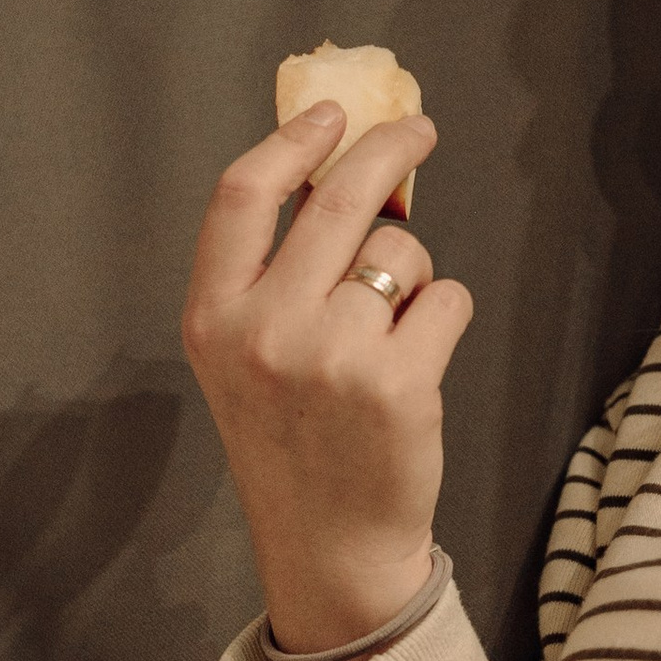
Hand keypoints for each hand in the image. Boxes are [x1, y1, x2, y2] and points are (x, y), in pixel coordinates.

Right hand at [182, 103, 472, 660]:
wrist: (326, 545)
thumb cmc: (292, 440)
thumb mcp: (246, 354)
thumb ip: (276, 272)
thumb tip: (344, 173)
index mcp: (213, 317)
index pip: (241, 195)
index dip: (291, 141)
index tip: (331, 114)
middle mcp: (264, 330)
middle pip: (337, 198)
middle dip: (389, 149)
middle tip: (417, 130)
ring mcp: (331, 355)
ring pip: (404, 252)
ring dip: (415, 274)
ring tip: (391, 333)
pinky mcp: (398, 381)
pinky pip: (448, 298)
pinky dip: (446, 317)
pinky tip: (418, 361)